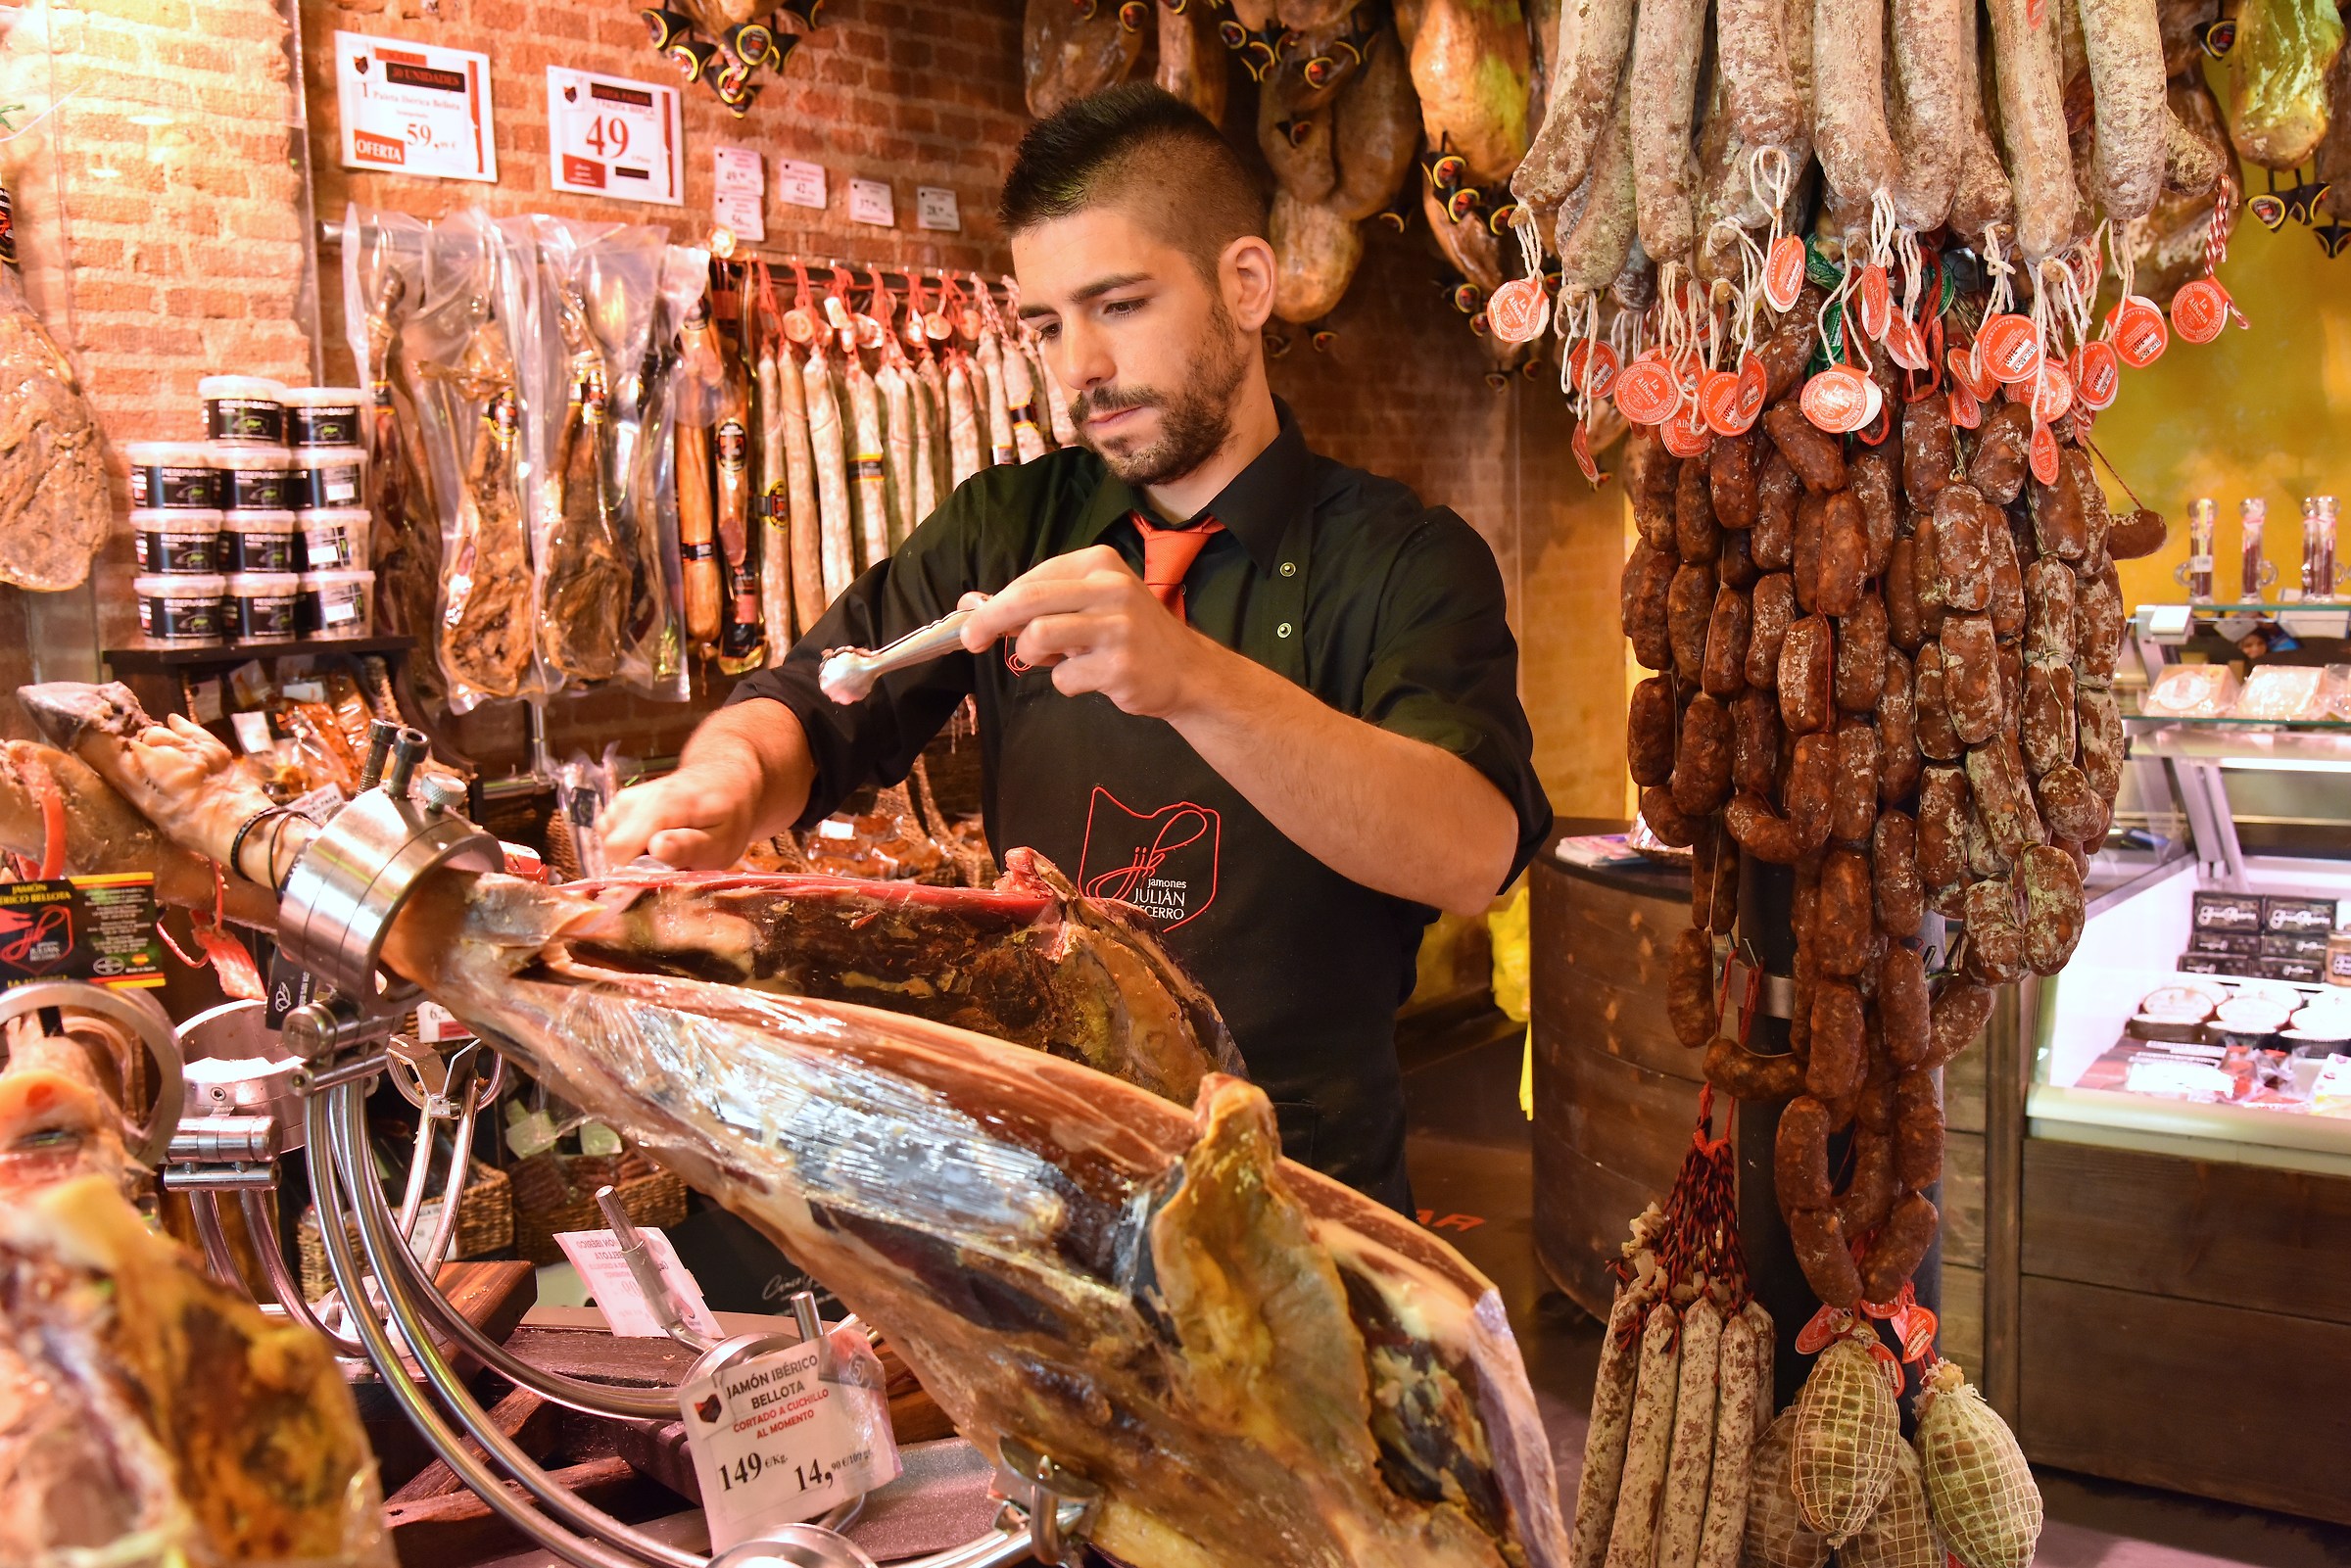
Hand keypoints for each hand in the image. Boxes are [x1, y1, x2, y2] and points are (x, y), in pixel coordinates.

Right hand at [600, 763, 762, 869]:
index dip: (633, 875)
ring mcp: (621, 802)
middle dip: (637, 869)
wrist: (724, 782)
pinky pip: (612, 839)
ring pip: (610, 847)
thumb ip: (689, 846)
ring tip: (668, 853)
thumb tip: (656, 848)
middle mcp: (632, 800)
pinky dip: (631, 849)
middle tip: (672, 865)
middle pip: (612, 851)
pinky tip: (656, 844)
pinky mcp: (618, 808)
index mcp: (659, 805)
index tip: (661, 880)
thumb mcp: (722, 841)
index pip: (620, 849)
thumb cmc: (728, 816)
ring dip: (635, 859)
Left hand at [955, 545, 1228, 718]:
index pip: (1032, 579)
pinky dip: (1067, 682)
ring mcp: (1118, 627)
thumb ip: (1035, 602)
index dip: (995, 602)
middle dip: (989, 621)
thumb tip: (971, 603)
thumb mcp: (1087, 604)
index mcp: (1099, 563)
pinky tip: (1092, 677)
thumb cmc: (1127, 633)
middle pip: (1027, 600)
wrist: (1186, 670)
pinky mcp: (1120, 666)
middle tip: (970, 640)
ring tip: (1051, 660)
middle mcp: (1110, 588)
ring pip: (1039, 636)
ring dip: (1031, 655)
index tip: (973, 621)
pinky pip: (1064, 678)